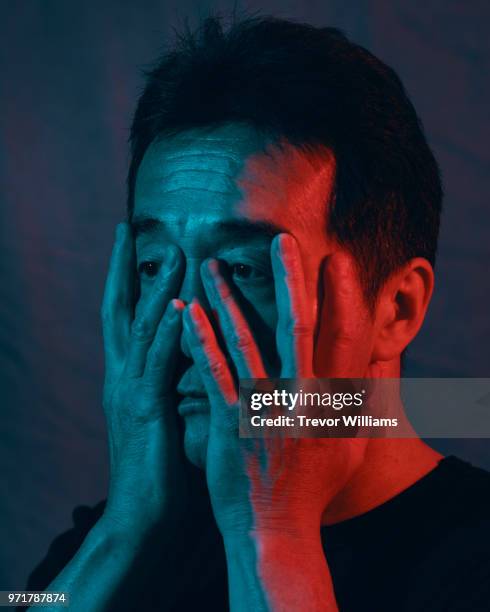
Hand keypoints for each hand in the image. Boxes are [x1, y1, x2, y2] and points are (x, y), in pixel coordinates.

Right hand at [100, 222, 198, 534]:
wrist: (141, 520)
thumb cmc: (161, 470)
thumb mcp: (164, 418)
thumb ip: (173, 384)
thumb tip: (199, 360)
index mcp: (129, 379)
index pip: (125, 320)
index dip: (127, 283)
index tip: (132, 248)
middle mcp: (122, 377)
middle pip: (117, 310)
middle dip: (120, 269)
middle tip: (124, 229)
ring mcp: (130, 392)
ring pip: (140, 328)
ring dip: (154, 288)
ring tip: (170, 252)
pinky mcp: (146, 411)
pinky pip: (157, 363)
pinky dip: (168, 332)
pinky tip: (181, 306)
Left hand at [182, 233, 373, 538]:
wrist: (275, 530)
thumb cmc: (314, 489)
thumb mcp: (352, 447)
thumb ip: (364, 401)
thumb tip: (377, 359)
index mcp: (333, 402)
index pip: (345, 337)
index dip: (343, 295)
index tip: (335, 259)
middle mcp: (300, 399)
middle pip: (297, 328)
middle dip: (291, 280)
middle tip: (281, 240)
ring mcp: (262, 410)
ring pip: (246, 341)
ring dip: (229, 299)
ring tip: (212, 265)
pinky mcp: (228, 423)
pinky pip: (212, 373)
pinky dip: (199, 339)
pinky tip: (185, 311)